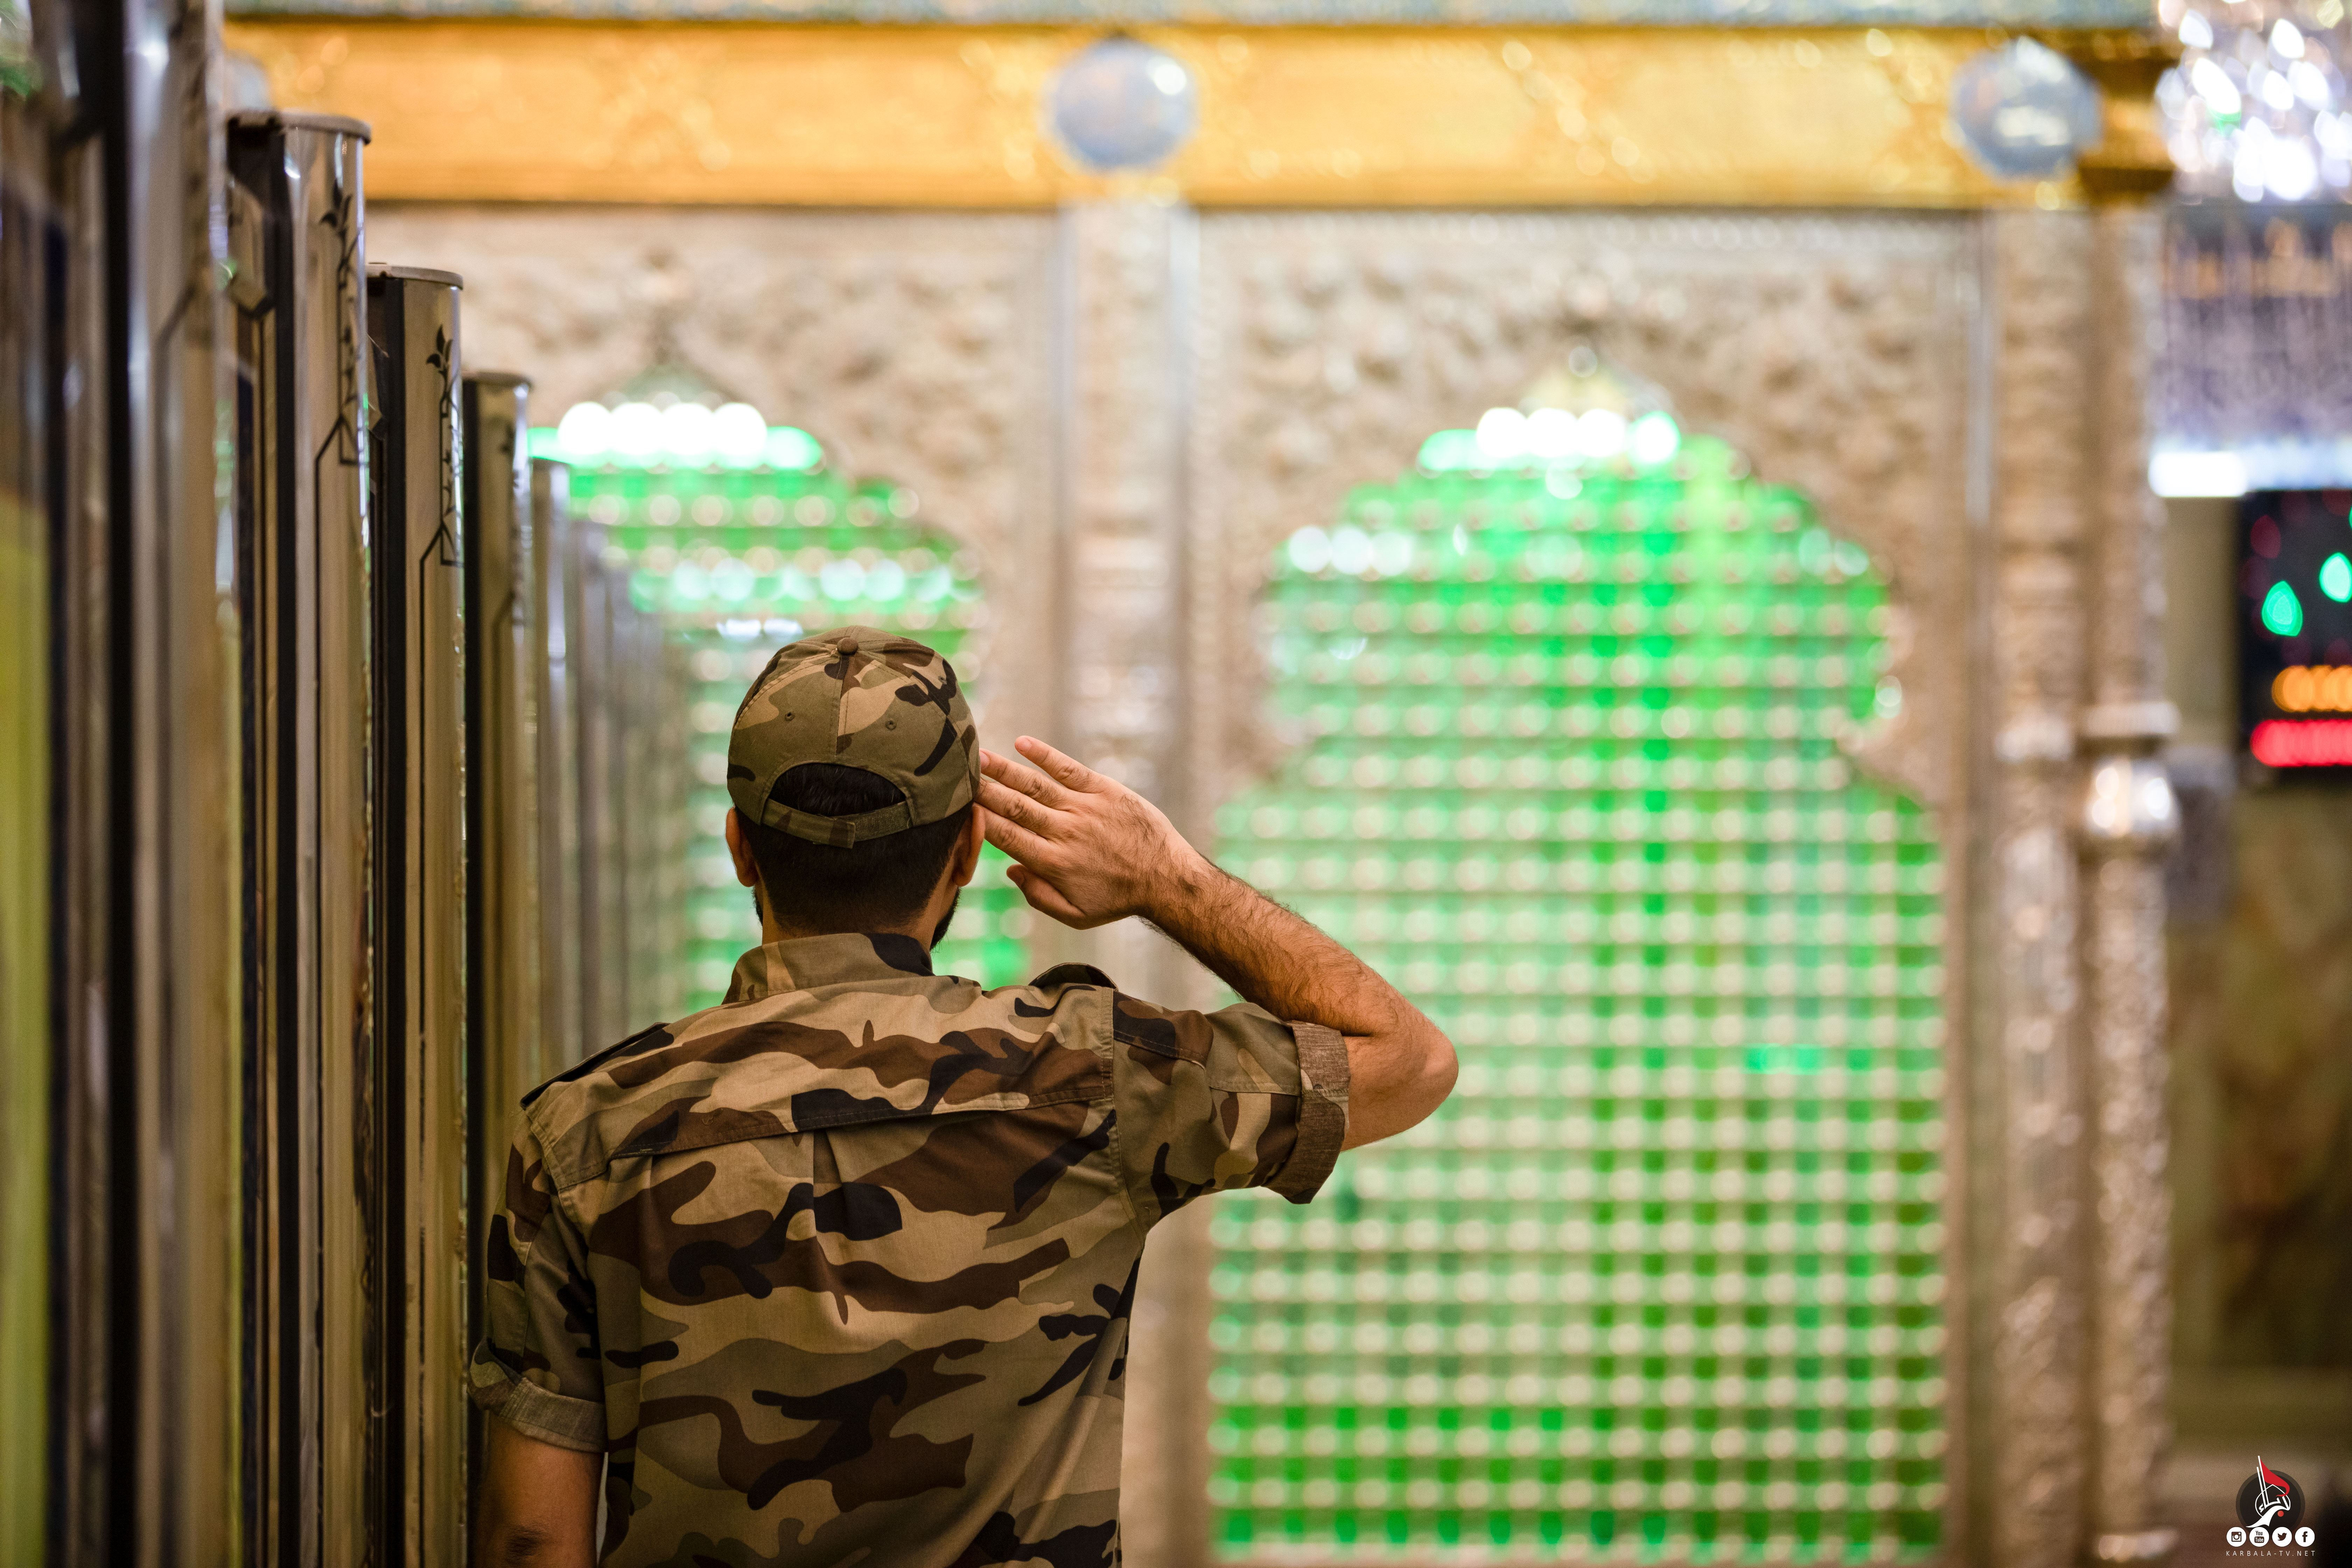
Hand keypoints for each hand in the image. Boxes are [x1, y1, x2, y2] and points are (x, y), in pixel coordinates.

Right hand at [975, 737, 1207, 929]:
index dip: (979, 820)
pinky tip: (1022, 743)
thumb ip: (1038, 896)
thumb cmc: (1118, 899)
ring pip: (1036, 786)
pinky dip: (1046, 755)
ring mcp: (1084, 809)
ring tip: (978, 756)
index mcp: (1053, 863)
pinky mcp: (1105, 791)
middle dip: (984, 790)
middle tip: (955, 774)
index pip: (1007, 837)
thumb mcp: (1076, 915)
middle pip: (1015, 807)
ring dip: (1005, 770)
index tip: (958, 806)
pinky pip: (1069, 769)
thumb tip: (1010, 870)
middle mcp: (1064, 832)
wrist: (1167, 879)